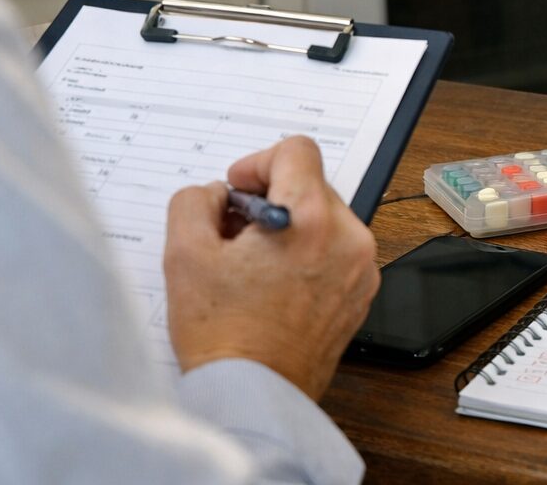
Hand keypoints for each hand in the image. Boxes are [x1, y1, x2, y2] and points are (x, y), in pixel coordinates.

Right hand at [164, 136, 378, 400]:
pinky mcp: (361, 294)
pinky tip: (273, 285)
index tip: (238, 190)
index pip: (298, 150)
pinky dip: (307, 255)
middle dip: (271, 198)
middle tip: (234, 233)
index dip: (258, 162)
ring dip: (289, 228)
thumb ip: (196, 201)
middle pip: (312, 185)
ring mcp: (362, 269)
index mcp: (312, 219)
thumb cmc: (223, 334)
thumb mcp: (185, 254)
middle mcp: (349, 238)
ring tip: (252, 264)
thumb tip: (219, 194)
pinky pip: (336, 253)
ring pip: (325, 220)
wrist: (254, 396)